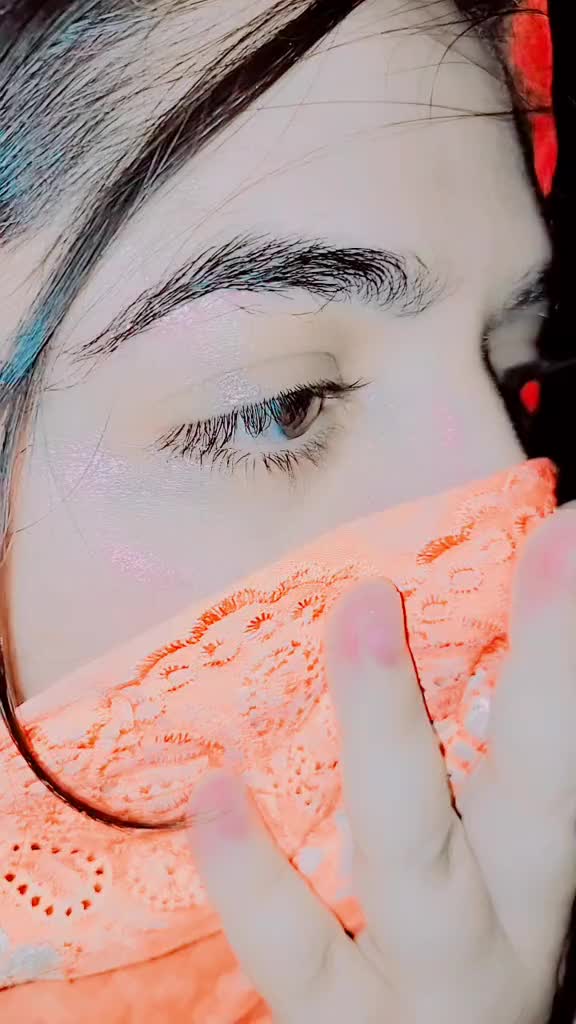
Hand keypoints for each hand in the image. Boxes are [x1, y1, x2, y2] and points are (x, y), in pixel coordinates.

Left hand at [187, 508, 575, 1023]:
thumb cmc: (447, 954)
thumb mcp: (478, 872)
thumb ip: (465, 767)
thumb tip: (442, 629)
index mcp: (533, 869)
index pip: (562, 743)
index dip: (567, 642)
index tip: (567, 535)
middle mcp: (501, 923)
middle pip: (537, 787)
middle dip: (546, 667)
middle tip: (543, 543)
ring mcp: (420, 983)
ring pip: (414, 857)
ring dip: (391, 733)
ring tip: (365, 613)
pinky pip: (296, 955)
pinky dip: (257, 878)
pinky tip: (217, 794)